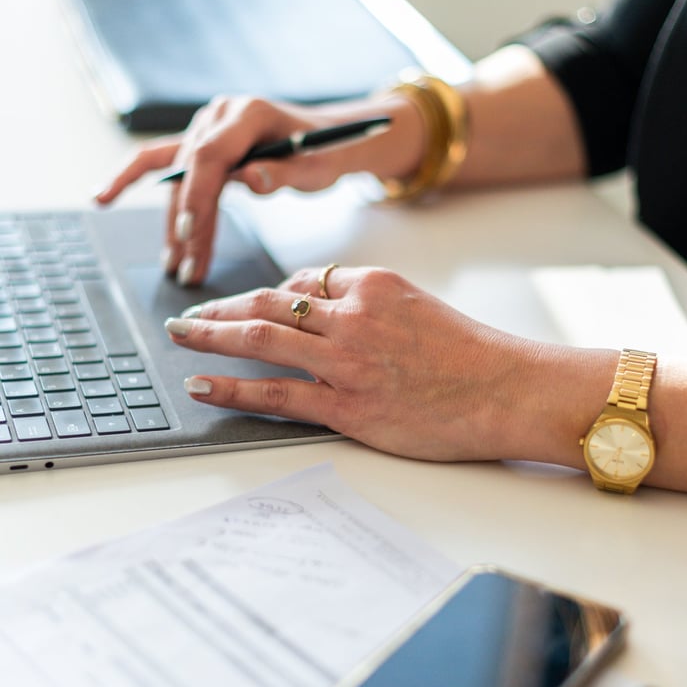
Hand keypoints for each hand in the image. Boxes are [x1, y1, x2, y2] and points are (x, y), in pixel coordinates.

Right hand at [96, 94, 423, 286]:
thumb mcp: (317, 166)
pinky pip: (159, 161)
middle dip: (187, 225)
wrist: (331, 136)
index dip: (196, 197)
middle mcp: (220, 115)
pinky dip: (130, 179)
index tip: (190, 234)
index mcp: (248, 114)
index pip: (210, 157)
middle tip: (187, 269)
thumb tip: (250, 180)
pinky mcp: (199, 142)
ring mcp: (205, 126)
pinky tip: (103, 198)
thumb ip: (284, 173)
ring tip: (175, 267)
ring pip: (176, 178)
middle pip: (190, 173)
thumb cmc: (328, 151)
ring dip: (173, 225)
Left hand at [163, 265, 536, 460]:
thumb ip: (371, 304)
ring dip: (210, 335)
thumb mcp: (420, 307)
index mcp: (372, 285)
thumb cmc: (471, 354)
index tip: (247, 307)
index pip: (304, 281)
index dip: (269, 294)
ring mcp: (345, 361)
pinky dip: (231, 387)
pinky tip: (203, 384)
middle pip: (267, 301)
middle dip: (220, 307)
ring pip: (260, 338)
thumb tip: (325, 307)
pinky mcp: (346, 405)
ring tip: (180, 337)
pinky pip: (274, 393)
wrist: (505, 390)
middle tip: (189, 313)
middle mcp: (351, 316)